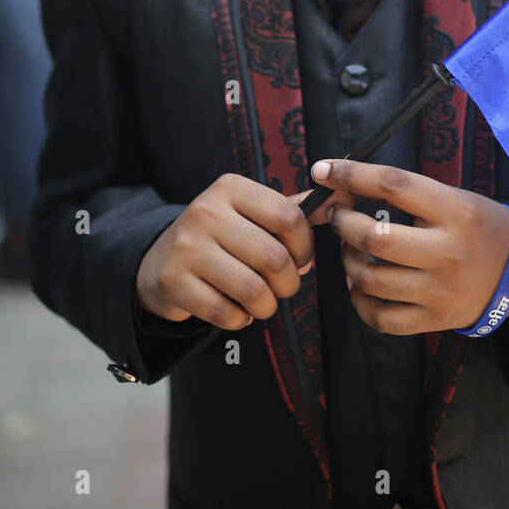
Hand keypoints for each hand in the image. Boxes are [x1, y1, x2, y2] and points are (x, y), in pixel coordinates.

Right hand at [135, 172, 356, 327]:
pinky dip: (240, 320)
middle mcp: (206, 210)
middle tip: (283, 288)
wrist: (159, 261)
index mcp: (231, 188)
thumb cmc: (223, 237)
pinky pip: (226, 313)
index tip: (301, 260)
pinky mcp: (173, 281)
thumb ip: (298, 209)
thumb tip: (349, 193)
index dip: (305, 248)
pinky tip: (236, 310)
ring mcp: (186, 246)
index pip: (290, 218)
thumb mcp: (254, 214)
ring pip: (253, 290)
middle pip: (274, 259)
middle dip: (288, 284)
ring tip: (262, 302)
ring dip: (267, 306)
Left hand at [310, 159, 508, 335]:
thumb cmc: (477, 227)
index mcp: (454, 211)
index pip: (394, 185)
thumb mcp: (454, 198)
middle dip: (343, 223)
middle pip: (373, 237)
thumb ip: (407, 194)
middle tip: (340, 217)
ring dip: (348, 261)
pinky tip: (361, 286)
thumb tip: (347, 185)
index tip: (323, 170)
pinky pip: (381, 318)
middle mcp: (447, 252)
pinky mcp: (435, 319)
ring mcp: (440, 290)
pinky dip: (360, 302)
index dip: (351, 175)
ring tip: (351, 251)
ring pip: (370, 279)